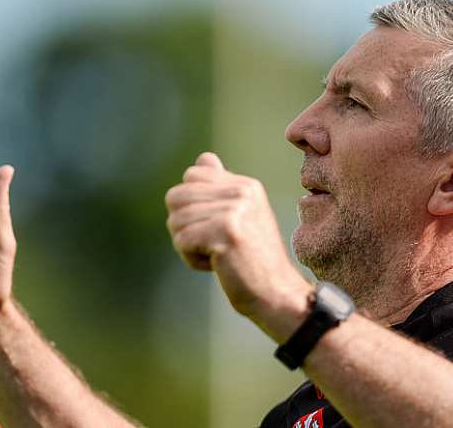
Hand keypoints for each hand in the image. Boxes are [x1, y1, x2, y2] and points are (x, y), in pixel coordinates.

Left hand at [166, 153, 310, 330]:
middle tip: (210, 244)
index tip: (215, 226)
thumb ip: (221, 187)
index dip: (191, 205)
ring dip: (188, 246)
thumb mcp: (241, 215)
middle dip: (183, 225)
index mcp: (245, 185)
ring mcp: (234, 211)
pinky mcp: (226, 232)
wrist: (276, 294)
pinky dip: (192, 260)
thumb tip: (204, 158)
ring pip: (176, 221)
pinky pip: (182, 240)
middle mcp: (241, 192)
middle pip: (176, 196)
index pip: (191, 175)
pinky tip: (216, 265)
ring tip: (217, 256)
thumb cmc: (252, 260)